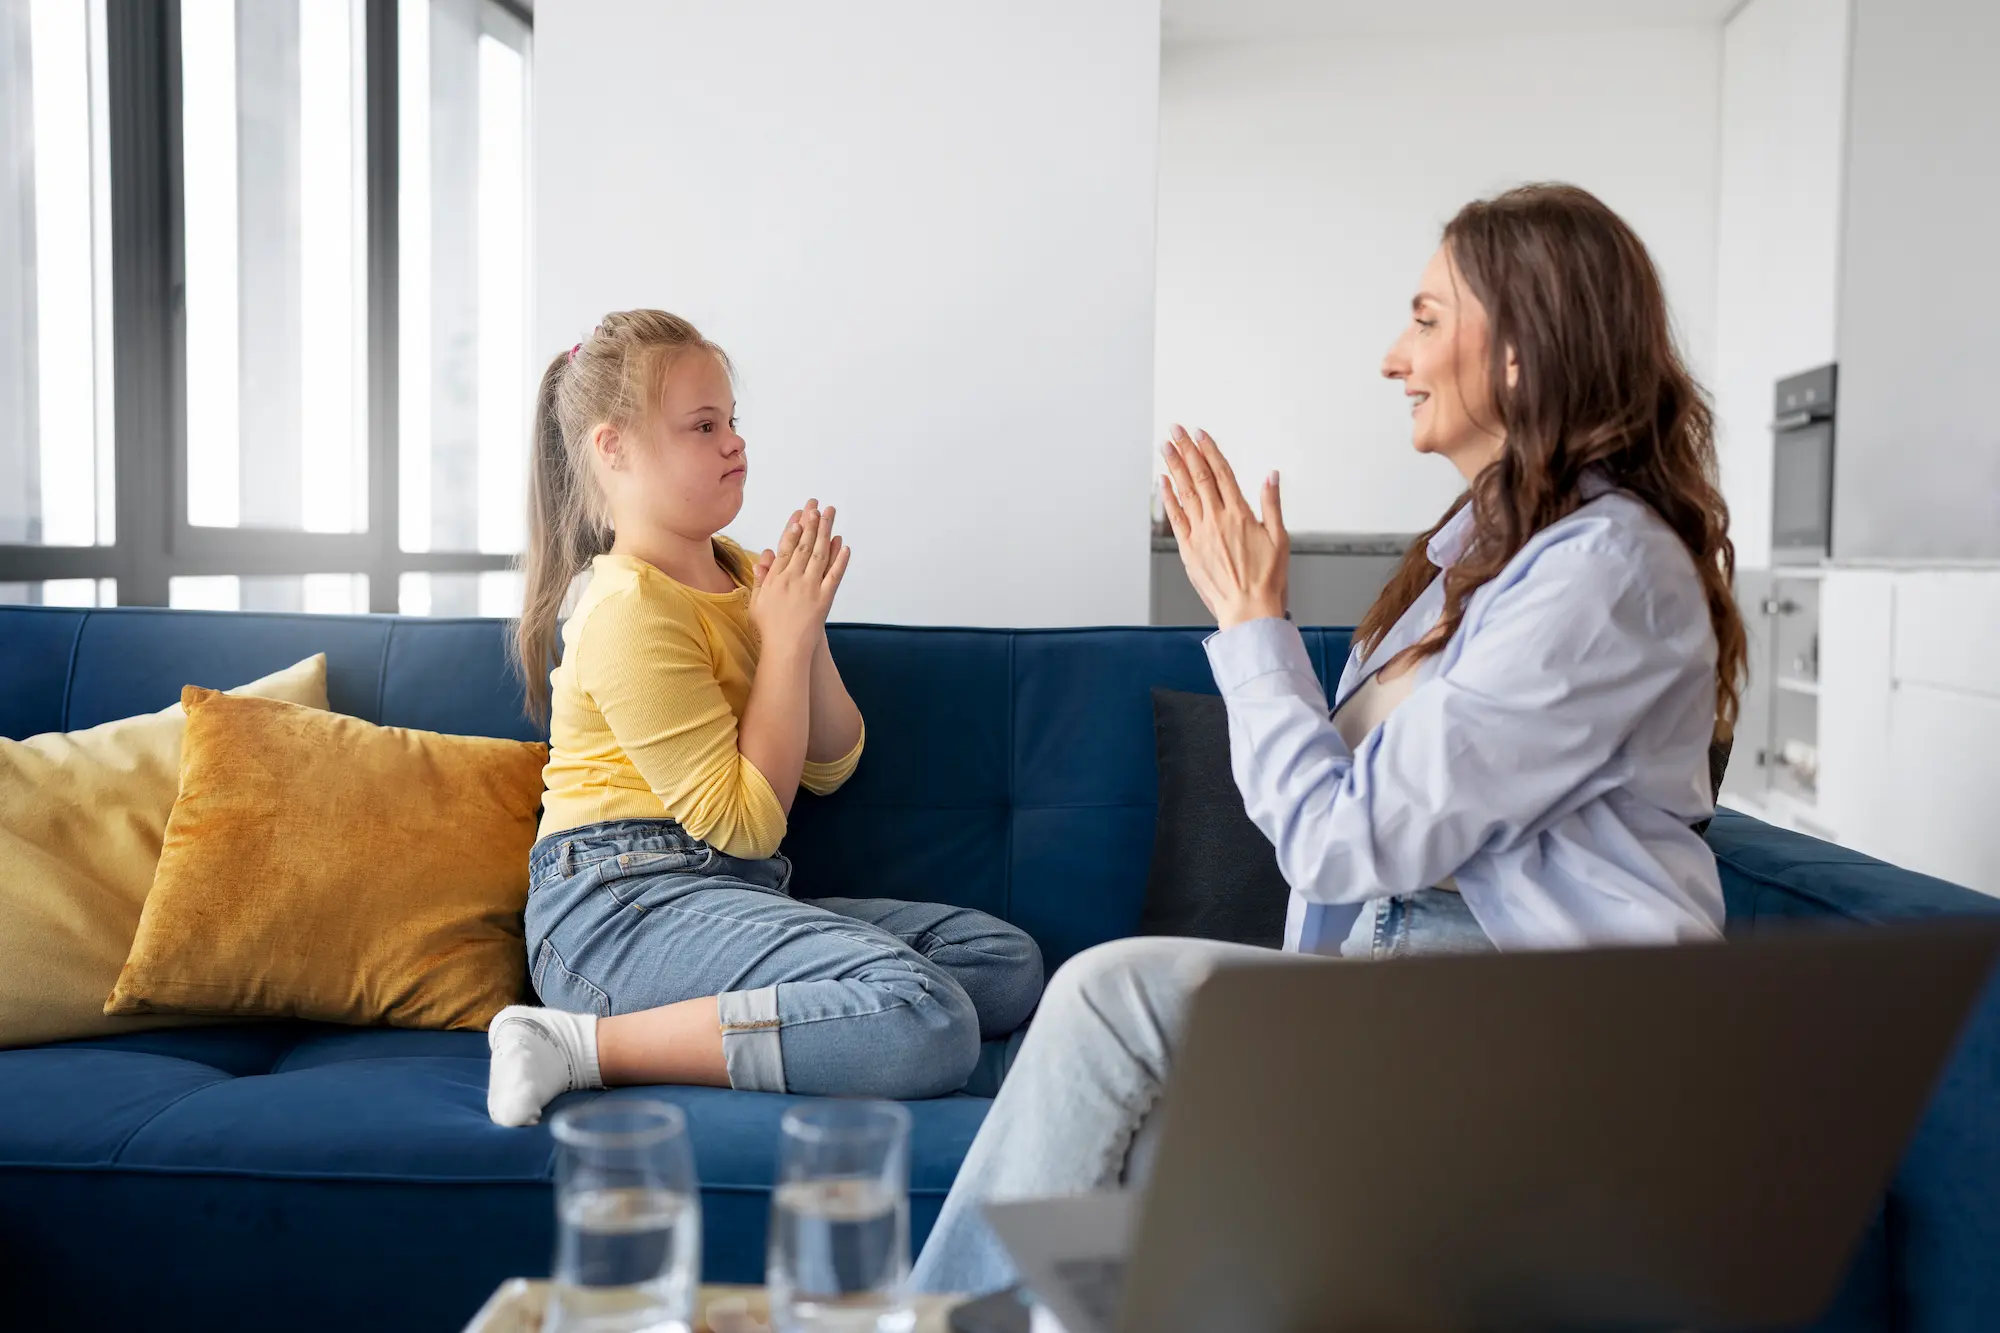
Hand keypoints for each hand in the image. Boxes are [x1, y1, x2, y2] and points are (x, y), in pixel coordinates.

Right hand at [749, 500, 852, 655]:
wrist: (785, 649)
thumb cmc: (769, 628)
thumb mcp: (757, 601)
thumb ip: (760, 577)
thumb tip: (763, 556)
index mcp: (776, 578)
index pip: (785, 548)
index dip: (793, 530)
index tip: (798, 515)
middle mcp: (793, 579)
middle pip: (804, 545)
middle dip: (810, 523)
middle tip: (816, 505)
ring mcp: (810, 587)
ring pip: (819, 554)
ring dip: (826, 532)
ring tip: (830, 515)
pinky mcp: (825, 598)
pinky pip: (834, 575)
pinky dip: (840, 559)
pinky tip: (844, 545)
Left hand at [1159, 425, 1288, 629]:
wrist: (1248, 610)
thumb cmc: (1267, 580)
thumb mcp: (1280, 538)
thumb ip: (1272, 503)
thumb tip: (1271, 475)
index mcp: (1241, 514)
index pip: (1222, 473)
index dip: (1210, 450)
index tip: (1200, 434)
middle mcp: (1217, 519)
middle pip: (1200, 476)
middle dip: (1187, 450)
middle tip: (1176, 430)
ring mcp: (1201, 534)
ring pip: (1185, 492)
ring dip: (1174, 467)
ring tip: (1166, 447)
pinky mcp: (1188, 550)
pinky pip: (1176, 518)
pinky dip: (1168, 498)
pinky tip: (1163, 482)